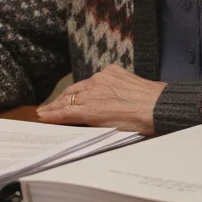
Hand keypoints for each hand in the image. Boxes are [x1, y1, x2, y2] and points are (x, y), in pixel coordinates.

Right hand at [36, 65, 165, 133]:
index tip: (42, 115)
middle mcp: (92, 91)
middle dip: (55, 105)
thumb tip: (78, 121)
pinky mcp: (111, 71)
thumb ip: (90, 124)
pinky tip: (87, 90)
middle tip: (45, 109)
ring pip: (79, 87)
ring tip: (61, 99)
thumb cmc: (139, 123)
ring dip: (70, 95)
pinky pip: (95, 78)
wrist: (159, 105)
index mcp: (91, 110)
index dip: (52, 115)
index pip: (65, 112)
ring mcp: (101, 79)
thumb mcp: (110, 130)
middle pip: (68, 98)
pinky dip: (90, 85)